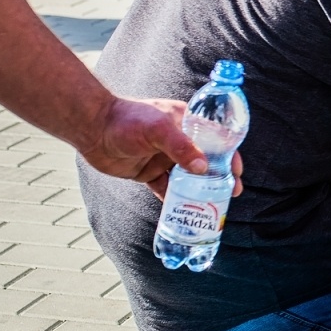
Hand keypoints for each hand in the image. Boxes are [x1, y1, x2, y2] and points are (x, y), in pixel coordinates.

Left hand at [82, 97, 245, 200]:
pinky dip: (174, 200)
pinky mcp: (148, 172)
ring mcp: (163, 158)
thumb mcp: (158, 129)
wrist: (93, 128)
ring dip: (199, 191)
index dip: (229, 155)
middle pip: (205, 161)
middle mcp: (178, 141)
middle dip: (219, 177)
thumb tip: (204, 169)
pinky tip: (183, 210)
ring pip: (187, 178)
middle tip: (232, 193)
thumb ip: (181, 148)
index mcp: (187, 123)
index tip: (237, 172)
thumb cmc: (127, 120)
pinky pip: (166, 188)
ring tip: (212, 204)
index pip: (216, 140)